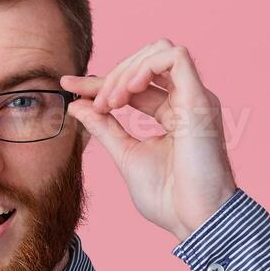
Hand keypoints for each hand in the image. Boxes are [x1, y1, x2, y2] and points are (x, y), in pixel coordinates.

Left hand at [61, 39, 237, 241]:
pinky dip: (146, 67)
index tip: (69, 87)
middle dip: (113, 76)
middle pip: (146, 61)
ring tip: (112, 101)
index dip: (100, 81)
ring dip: (127, 70)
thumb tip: (78, 106)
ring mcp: (195, 98)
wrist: (195, 219)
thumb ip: (104, 128)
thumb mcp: (126, 154)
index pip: (135, 85)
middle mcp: (186, 101)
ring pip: (160, 51)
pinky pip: (175, 57)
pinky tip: (129, 91)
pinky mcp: (200, 99)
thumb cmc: (169, 198)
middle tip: (97, 105)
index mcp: (172, 114)